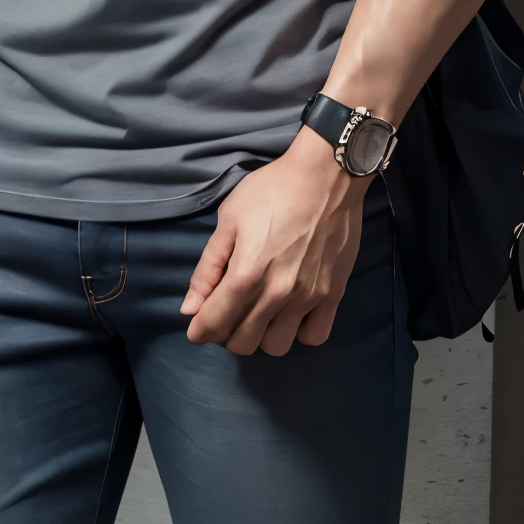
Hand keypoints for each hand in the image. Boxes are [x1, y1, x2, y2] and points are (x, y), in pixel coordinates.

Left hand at [180, 126, 364, 356]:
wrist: (326, 176)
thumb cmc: (271, 190)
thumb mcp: (228, 220)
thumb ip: (207, 268)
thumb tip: (189, 308)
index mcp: (245, 274)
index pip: (213, 324)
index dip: (199, 330)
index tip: (198, 326)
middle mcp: (276, 294)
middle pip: (243, 343)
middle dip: (227, 333)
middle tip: (228, 312)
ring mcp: (308, 298)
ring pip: (276, 347)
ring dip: (262, 335)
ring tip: (260, 312)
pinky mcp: (333, 296)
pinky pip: (314, 337)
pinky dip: (299, 333)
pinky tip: (291, 313)